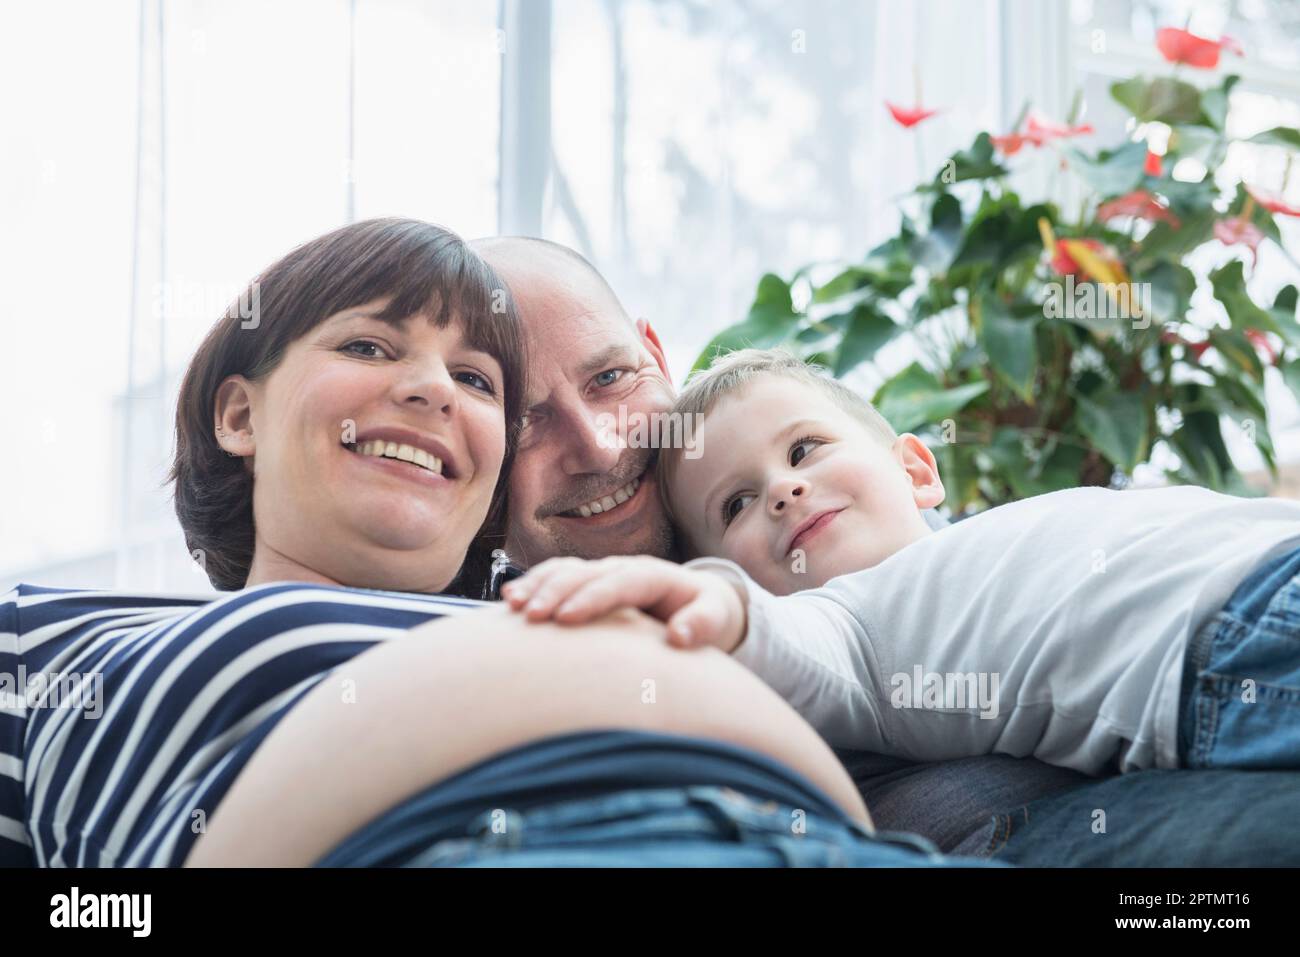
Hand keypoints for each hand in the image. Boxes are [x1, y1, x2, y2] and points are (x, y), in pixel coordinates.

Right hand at [501, 556, 746, 652]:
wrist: (697, 602)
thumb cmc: (706, 614)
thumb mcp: (717, 618)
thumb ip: (703, 625)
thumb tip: (679, 637)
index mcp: (653, 575)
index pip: (619, 582)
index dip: (592, 598)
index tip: (566, 618)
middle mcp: (622, 569)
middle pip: (585, 573)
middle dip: (556, 590)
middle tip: (531, 615)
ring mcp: (602, 574)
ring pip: (565, 571)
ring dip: (537, 585)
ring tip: (512, 605)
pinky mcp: (588, 584)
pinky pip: (556, 577)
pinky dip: (533, 585)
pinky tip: (508, 601)